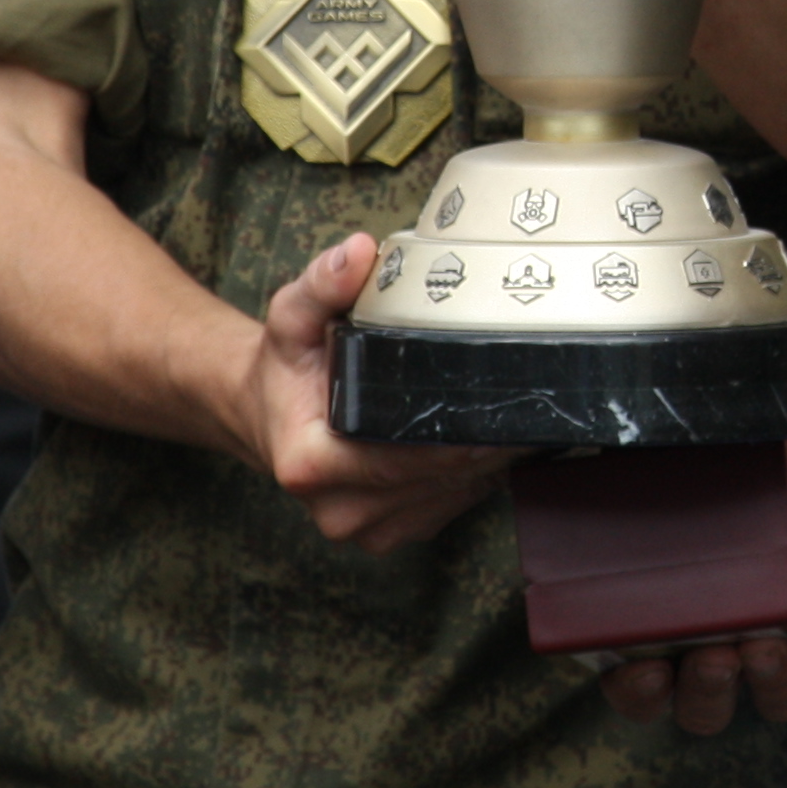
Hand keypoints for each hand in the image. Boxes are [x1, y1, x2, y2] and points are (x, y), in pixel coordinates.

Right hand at [233, 235, 515, 550]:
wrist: (265, 414)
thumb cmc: (286, 366)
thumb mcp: (292, 314)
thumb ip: (323, 282)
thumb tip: (359, 252)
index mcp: (310, 463)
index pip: (403, 457)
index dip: (455, 430)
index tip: (499, 399)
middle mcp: (337, 507)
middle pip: (438, 479)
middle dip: (482, 440)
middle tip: (521, 398)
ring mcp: (364, 529)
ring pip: (451, 497)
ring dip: (482, 461)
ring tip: (501, 414)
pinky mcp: (388, 535)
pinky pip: (449, 508)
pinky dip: (469, 477)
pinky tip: (474, 441)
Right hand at [589, 247, 786, 734]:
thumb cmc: (752, 451)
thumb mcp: (679, 461)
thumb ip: (623, 468)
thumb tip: (548, 441)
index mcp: (681, 620)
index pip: (647, 685)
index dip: (637, 694)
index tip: (633, 670)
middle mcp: (734, 637)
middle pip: (709, 707)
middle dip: (704, 695)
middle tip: (708, 657)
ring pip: (784, 693)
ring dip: (772, 679)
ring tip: (762, 640)